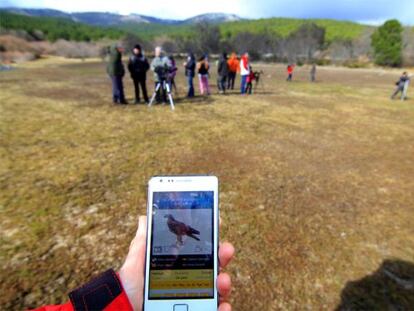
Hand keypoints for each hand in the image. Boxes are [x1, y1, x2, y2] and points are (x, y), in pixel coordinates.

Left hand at [119, 216, 234, 310]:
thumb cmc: (130, 290)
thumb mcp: (135, 264)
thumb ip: (143, 242)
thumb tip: (145, 217)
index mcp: (178, 266)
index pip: (199, 250)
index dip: (210, 238)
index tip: (217, 223)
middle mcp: (190, 281)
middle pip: (214, 266)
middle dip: (223, 255)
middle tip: (225, 249)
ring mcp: (195, 298)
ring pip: (218, 289)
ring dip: (225, 282)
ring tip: (222, 280)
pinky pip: (214, 310)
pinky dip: (222, 309)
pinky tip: (222, 306)